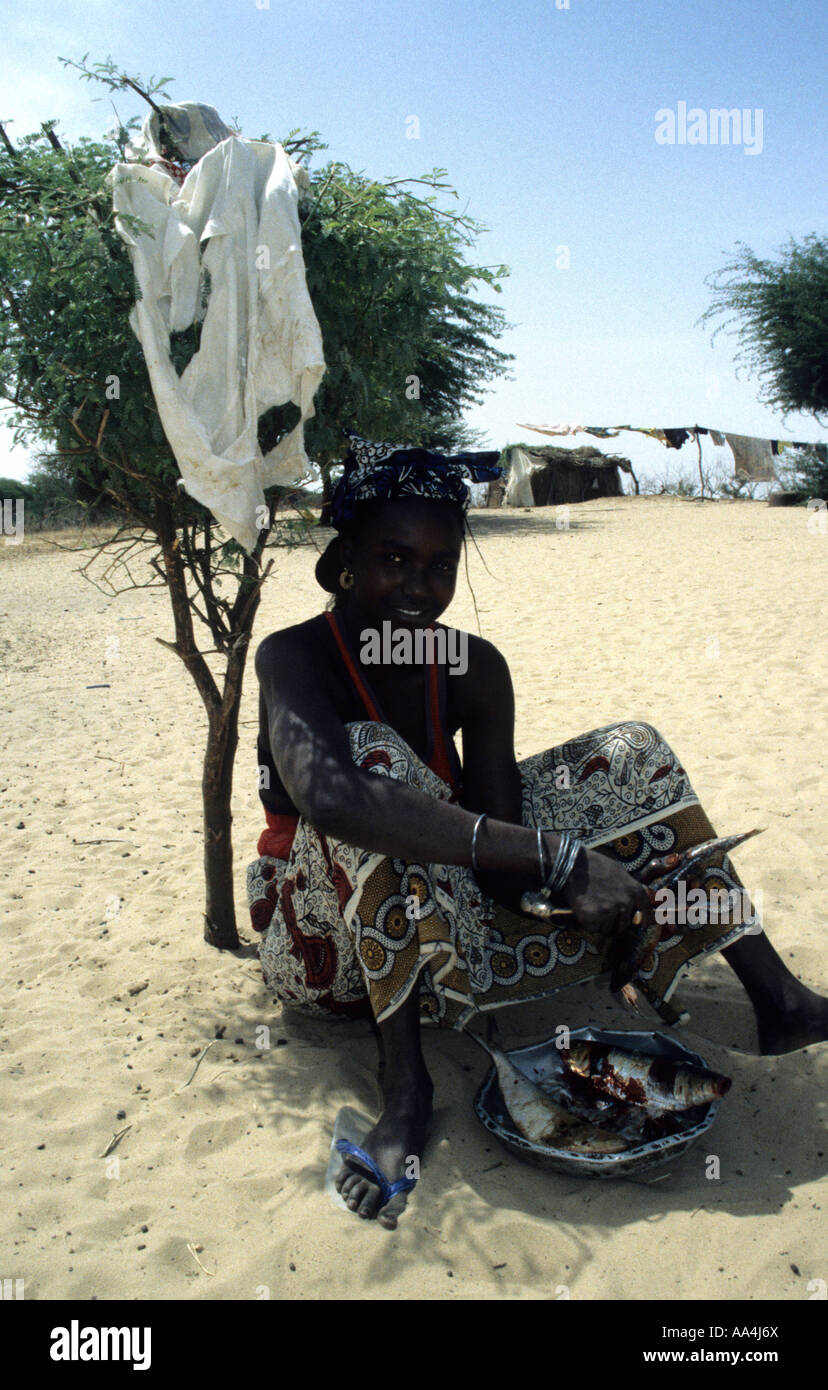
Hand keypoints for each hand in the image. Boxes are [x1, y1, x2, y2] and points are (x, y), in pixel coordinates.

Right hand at [554, 841, 655, 990]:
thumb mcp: (620, 872)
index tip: (643, 926)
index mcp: (635, 891)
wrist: (572, 864)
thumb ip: (630, 888)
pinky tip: (583, 907)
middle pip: (623, 926)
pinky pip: (593, 929)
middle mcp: (625, 903)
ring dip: (600, 923)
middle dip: (614, 923)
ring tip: (591, 904)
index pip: (646, 913)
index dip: (644, 921)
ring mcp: (609, 911)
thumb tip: (642, 898)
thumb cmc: (595, 865)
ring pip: (607, 929)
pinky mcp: (593, 917)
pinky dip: (587, 922)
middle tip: (602, 910)